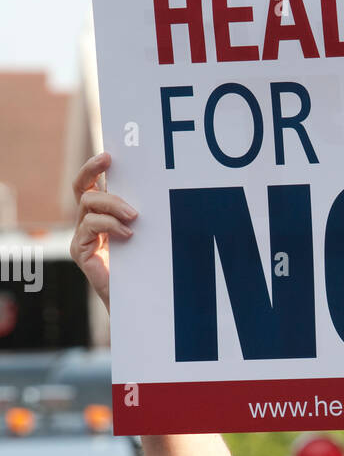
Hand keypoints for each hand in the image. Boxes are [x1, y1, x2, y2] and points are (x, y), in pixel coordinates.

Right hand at [70, 152, 138, 309]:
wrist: (136, 300)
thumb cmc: (143, 265)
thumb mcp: (143, 233)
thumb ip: (138, 214)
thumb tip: (152, 186)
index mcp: (102, 215)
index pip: (93, 185)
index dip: (96, 168)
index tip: (109, 155)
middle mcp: (87, 223)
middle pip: (81, 187)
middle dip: (91, 169)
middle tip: (107, 159)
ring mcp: (81, 236)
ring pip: (88, 204)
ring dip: (112, 204)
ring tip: (133, 216)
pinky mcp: (79, 251)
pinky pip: (89, 226)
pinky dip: (109, 225)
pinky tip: (127, 234)